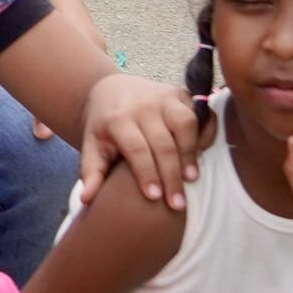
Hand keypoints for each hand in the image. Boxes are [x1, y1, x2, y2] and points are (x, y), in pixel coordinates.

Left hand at [73, 70, 201, 210]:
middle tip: (177, 204)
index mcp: (118, 118)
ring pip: (186, 124)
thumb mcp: (92, 145)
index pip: (137, 148)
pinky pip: (200, 115)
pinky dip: (205, 134)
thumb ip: (91, 172)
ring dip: (191, 153)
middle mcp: (143, 105)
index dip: (147, 173)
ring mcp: (165, 97)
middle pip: (163, 143)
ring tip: (192, 179)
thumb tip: (87, 200)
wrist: (111, 89)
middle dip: (171, 175)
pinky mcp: (181, 94)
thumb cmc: (104, 125)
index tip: (154, 197)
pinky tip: (202, 154)